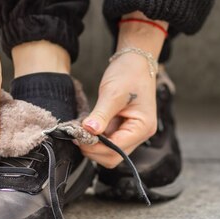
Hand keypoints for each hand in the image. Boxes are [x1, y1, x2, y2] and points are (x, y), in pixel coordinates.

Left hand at [80, 52, 157, 167]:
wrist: (135, 62)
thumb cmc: (128, 74)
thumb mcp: (112, 93)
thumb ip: (101, 114)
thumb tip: (89, 131)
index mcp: (142, 127)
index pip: (116, 149)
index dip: (96, 147)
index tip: (78, 136)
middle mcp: (140, 134)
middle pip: (113, 156)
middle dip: (93, 149)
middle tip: (77, 135)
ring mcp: (132, 133)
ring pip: (109, 152)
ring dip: (93, 145)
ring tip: (80, 130)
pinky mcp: (123, 129)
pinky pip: (108, 141)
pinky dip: (95, 138)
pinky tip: (87, 127)